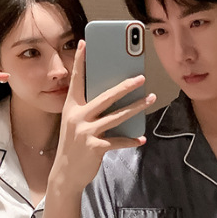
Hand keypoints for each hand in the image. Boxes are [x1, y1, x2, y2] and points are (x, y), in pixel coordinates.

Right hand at [54, 41, 155, 193]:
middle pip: (106, 97)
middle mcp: (77, 117)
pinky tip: (142, 139)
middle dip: (125, 85)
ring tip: (150, 99)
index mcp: (71, 108)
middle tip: (140, 77)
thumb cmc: (74, 146)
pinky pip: (118, 141)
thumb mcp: (75, 124)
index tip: (84, 44)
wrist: (66, 174)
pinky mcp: (95, 147)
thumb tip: (113, 96)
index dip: (79, 61)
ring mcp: (86, 132)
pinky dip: (131, 140)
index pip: (76, 80)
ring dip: (136, 107)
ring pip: (117, 116)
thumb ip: (88, 110)